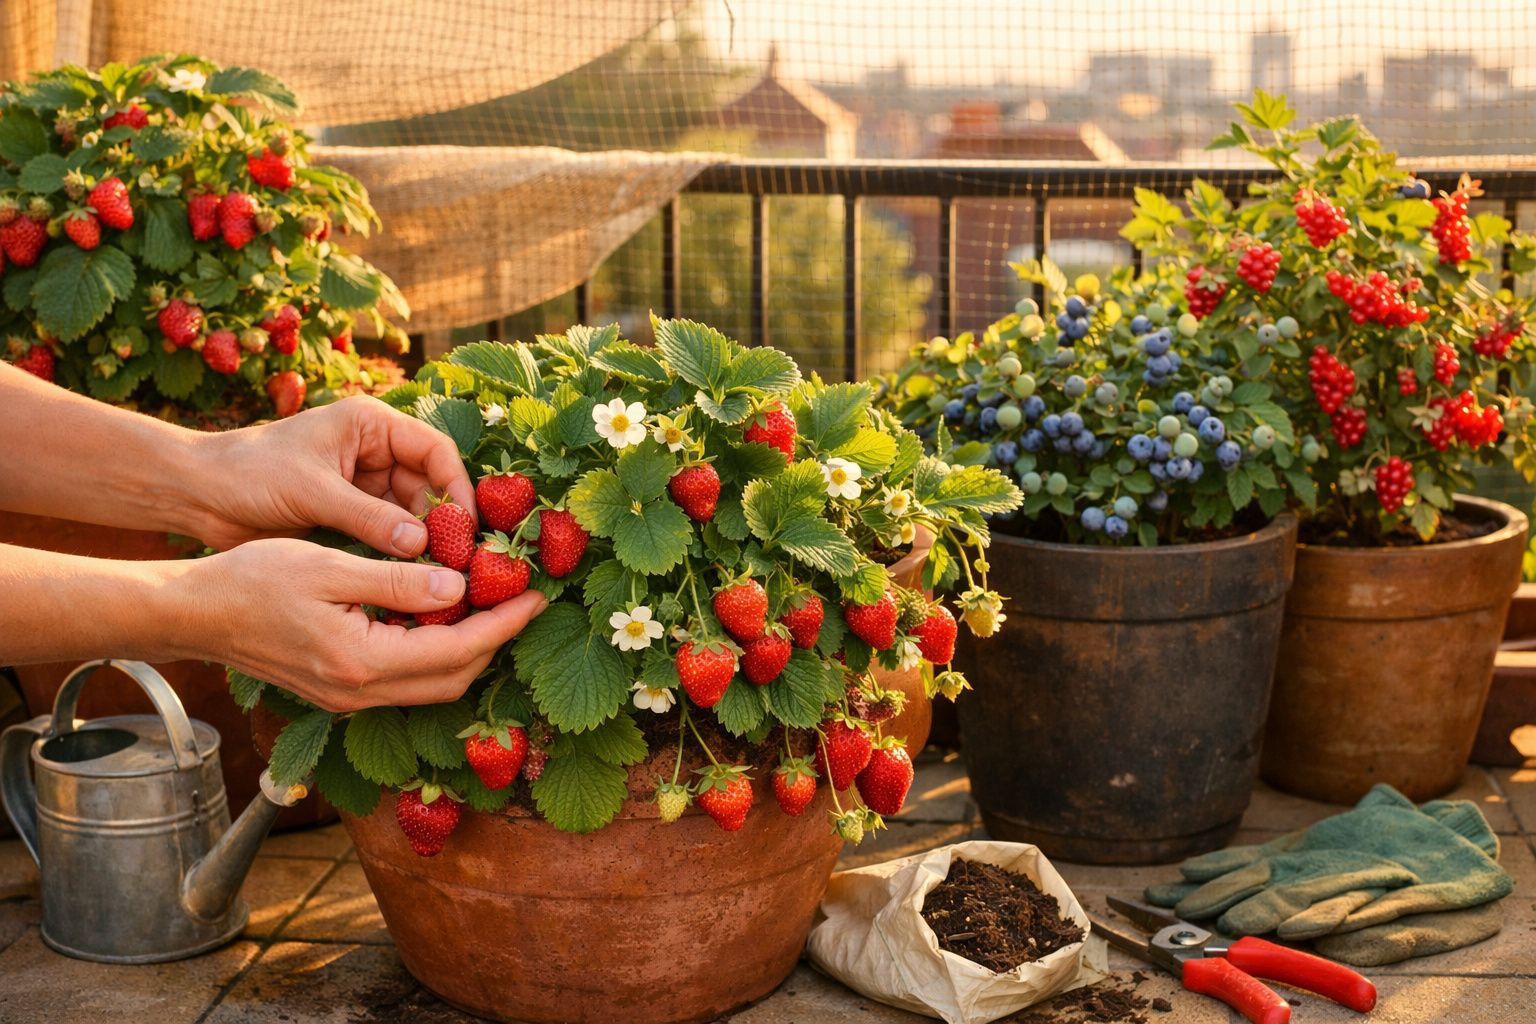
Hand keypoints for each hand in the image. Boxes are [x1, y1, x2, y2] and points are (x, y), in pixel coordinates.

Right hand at [186, 538, 544, 710]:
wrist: (194, 613)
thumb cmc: (253, 579)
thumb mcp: (330, 566)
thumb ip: (397, 581)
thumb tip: (459, 586)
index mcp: (363, 662)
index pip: (457, 650)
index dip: (503, 624)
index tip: (537, 595)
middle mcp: (361, 693)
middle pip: (454, 678)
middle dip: (496, 641)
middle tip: (524, 599)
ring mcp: (350, 699)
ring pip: (432, 684)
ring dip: (469, 650)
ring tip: (494, 605)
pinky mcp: (340, 693)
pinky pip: (406, 681)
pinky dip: (436, 653)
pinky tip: (444, 617)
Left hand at [189, 395, 475, 554]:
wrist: (201, 495)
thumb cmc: (250, 474)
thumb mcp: (313, 491)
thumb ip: (368, 517)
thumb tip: (421, 545)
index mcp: (371, 425)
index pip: (435, 451)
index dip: (457, 488)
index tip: (469, 528)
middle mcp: (376, 451)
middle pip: (431, 485)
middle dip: (446, 521)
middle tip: (460, 562)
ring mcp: (366, 483)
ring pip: (415, 512)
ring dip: (427, 541)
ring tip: (442, 576)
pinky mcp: (354, 513)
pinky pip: (392, 532)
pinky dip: (404, 553)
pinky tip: (415, 577)